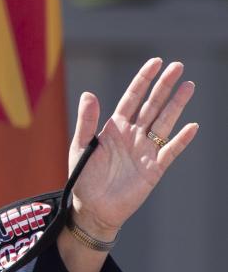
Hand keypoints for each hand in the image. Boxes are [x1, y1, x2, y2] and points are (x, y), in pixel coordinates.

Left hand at [68, 58, 198, 239]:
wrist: (92, 208)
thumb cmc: (83, 178)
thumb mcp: (80, 147)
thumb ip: (86, 122)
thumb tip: (89, 94)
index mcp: (115, 128)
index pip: (132, 98)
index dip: (143, 80)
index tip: (156, 62)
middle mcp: (133, 135)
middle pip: (152, 105)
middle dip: (164, 86)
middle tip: (178, 66)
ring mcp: (145, 150)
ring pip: (164, 122)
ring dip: (176, 105)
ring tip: (189, 86)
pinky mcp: (154, 168)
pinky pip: (170, 151)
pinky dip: (181, 140)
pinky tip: (192, 127)